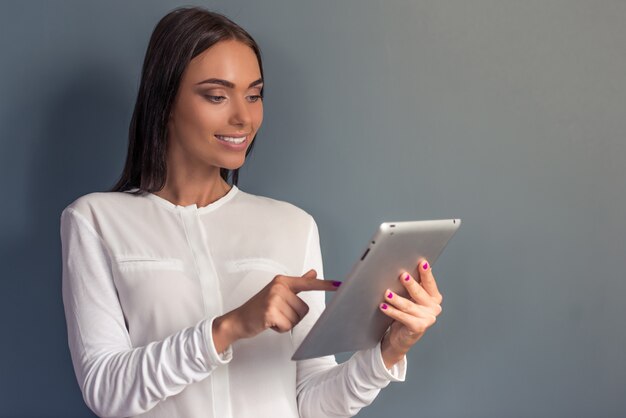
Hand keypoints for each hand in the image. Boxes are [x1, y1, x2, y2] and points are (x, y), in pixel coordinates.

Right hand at [212, 269, 339, 351]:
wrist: (239, 320)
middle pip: (304, 309)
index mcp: (282, 281)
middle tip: (277, 313)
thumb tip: (312, 273)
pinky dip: (280, 329)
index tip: (339, 285)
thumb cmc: (259, 307)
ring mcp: (273, 299)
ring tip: (272, 318)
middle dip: (293, 316)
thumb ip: (297, 283)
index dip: (324, 285)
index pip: (307, 283)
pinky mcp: (269, 312)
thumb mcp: (278, 292)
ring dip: (286, 323)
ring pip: (296, 319)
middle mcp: (278, 287)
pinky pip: (287, 326)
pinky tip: (269, 324)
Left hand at [379, 259, 442, 367]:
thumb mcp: (412, 297)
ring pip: (409, 305)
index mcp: (434, 297)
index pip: (430, 283)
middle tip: (402, 275)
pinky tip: (383, 306)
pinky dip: (392, 311)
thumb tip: (410, 265)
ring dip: (396, 298)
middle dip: (410, 283)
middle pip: (420, 293)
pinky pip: (403, 317)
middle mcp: (434, 308)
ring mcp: (428, 319)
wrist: (401, 337)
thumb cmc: (406, 313)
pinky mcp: (418, 327)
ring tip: (387, 293)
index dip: (426, 273)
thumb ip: (414, 285)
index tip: (421, 262)